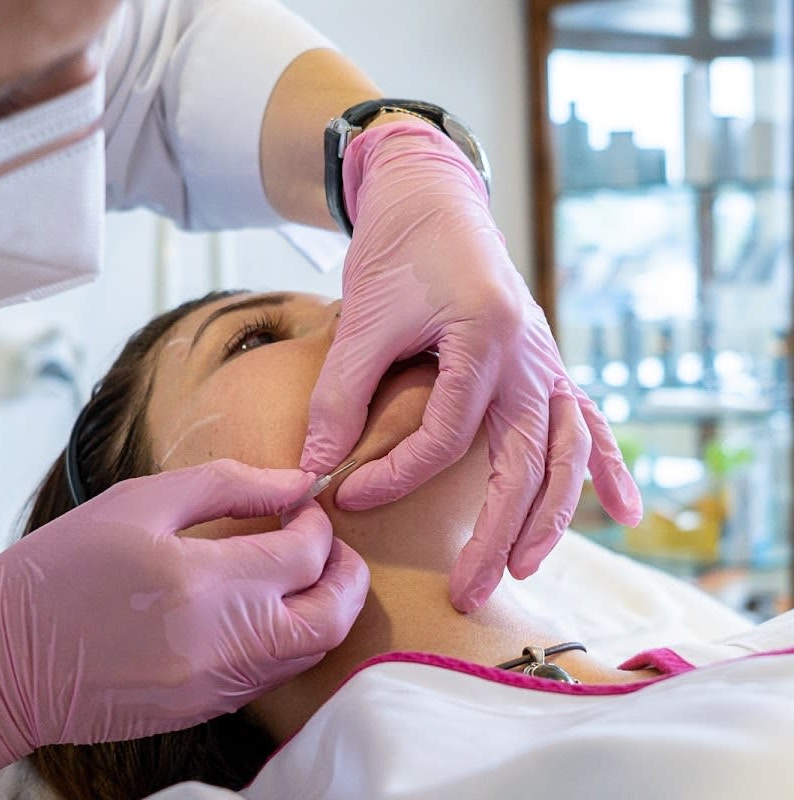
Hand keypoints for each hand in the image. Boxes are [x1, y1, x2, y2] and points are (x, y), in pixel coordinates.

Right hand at [0, 459, 367, 798]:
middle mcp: (220, 644)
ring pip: (307, 654)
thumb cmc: (56, 570)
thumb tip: (294, 483)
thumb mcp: (135, 502)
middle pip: (331, 619)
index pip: (305, 554)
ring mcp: (213, 687)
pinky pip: (268, 676)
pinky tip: (256, 608)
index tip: (302, 505)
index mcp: (200, 581)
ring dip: (320, 609)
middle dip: (347, 576)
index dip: (316, 522)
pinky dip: (282, 639)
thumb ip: (225, 485)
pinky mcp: (201, 712)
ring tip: (297, 572)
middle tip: (329, 545)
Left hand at [301, 120, 640, 613]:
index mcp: (484, 337)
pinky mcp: (547, 364)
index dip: (395, 475)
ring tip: (525, 566)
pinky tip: (628, 511)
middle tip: (469, 590)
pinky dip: (608, 467)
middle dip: (499, 532)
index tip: (346, 496)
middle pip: (523, 462)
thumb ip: (339, 401)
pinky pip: (588, 422)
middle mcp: (530, 354)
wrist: (430, 197)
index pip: (446, 437)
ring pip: (563, 452)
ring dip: (551, 515)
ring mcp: (546, 361)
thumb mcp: (361, 323)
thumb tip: (312, 475)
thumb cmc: (395, 251)